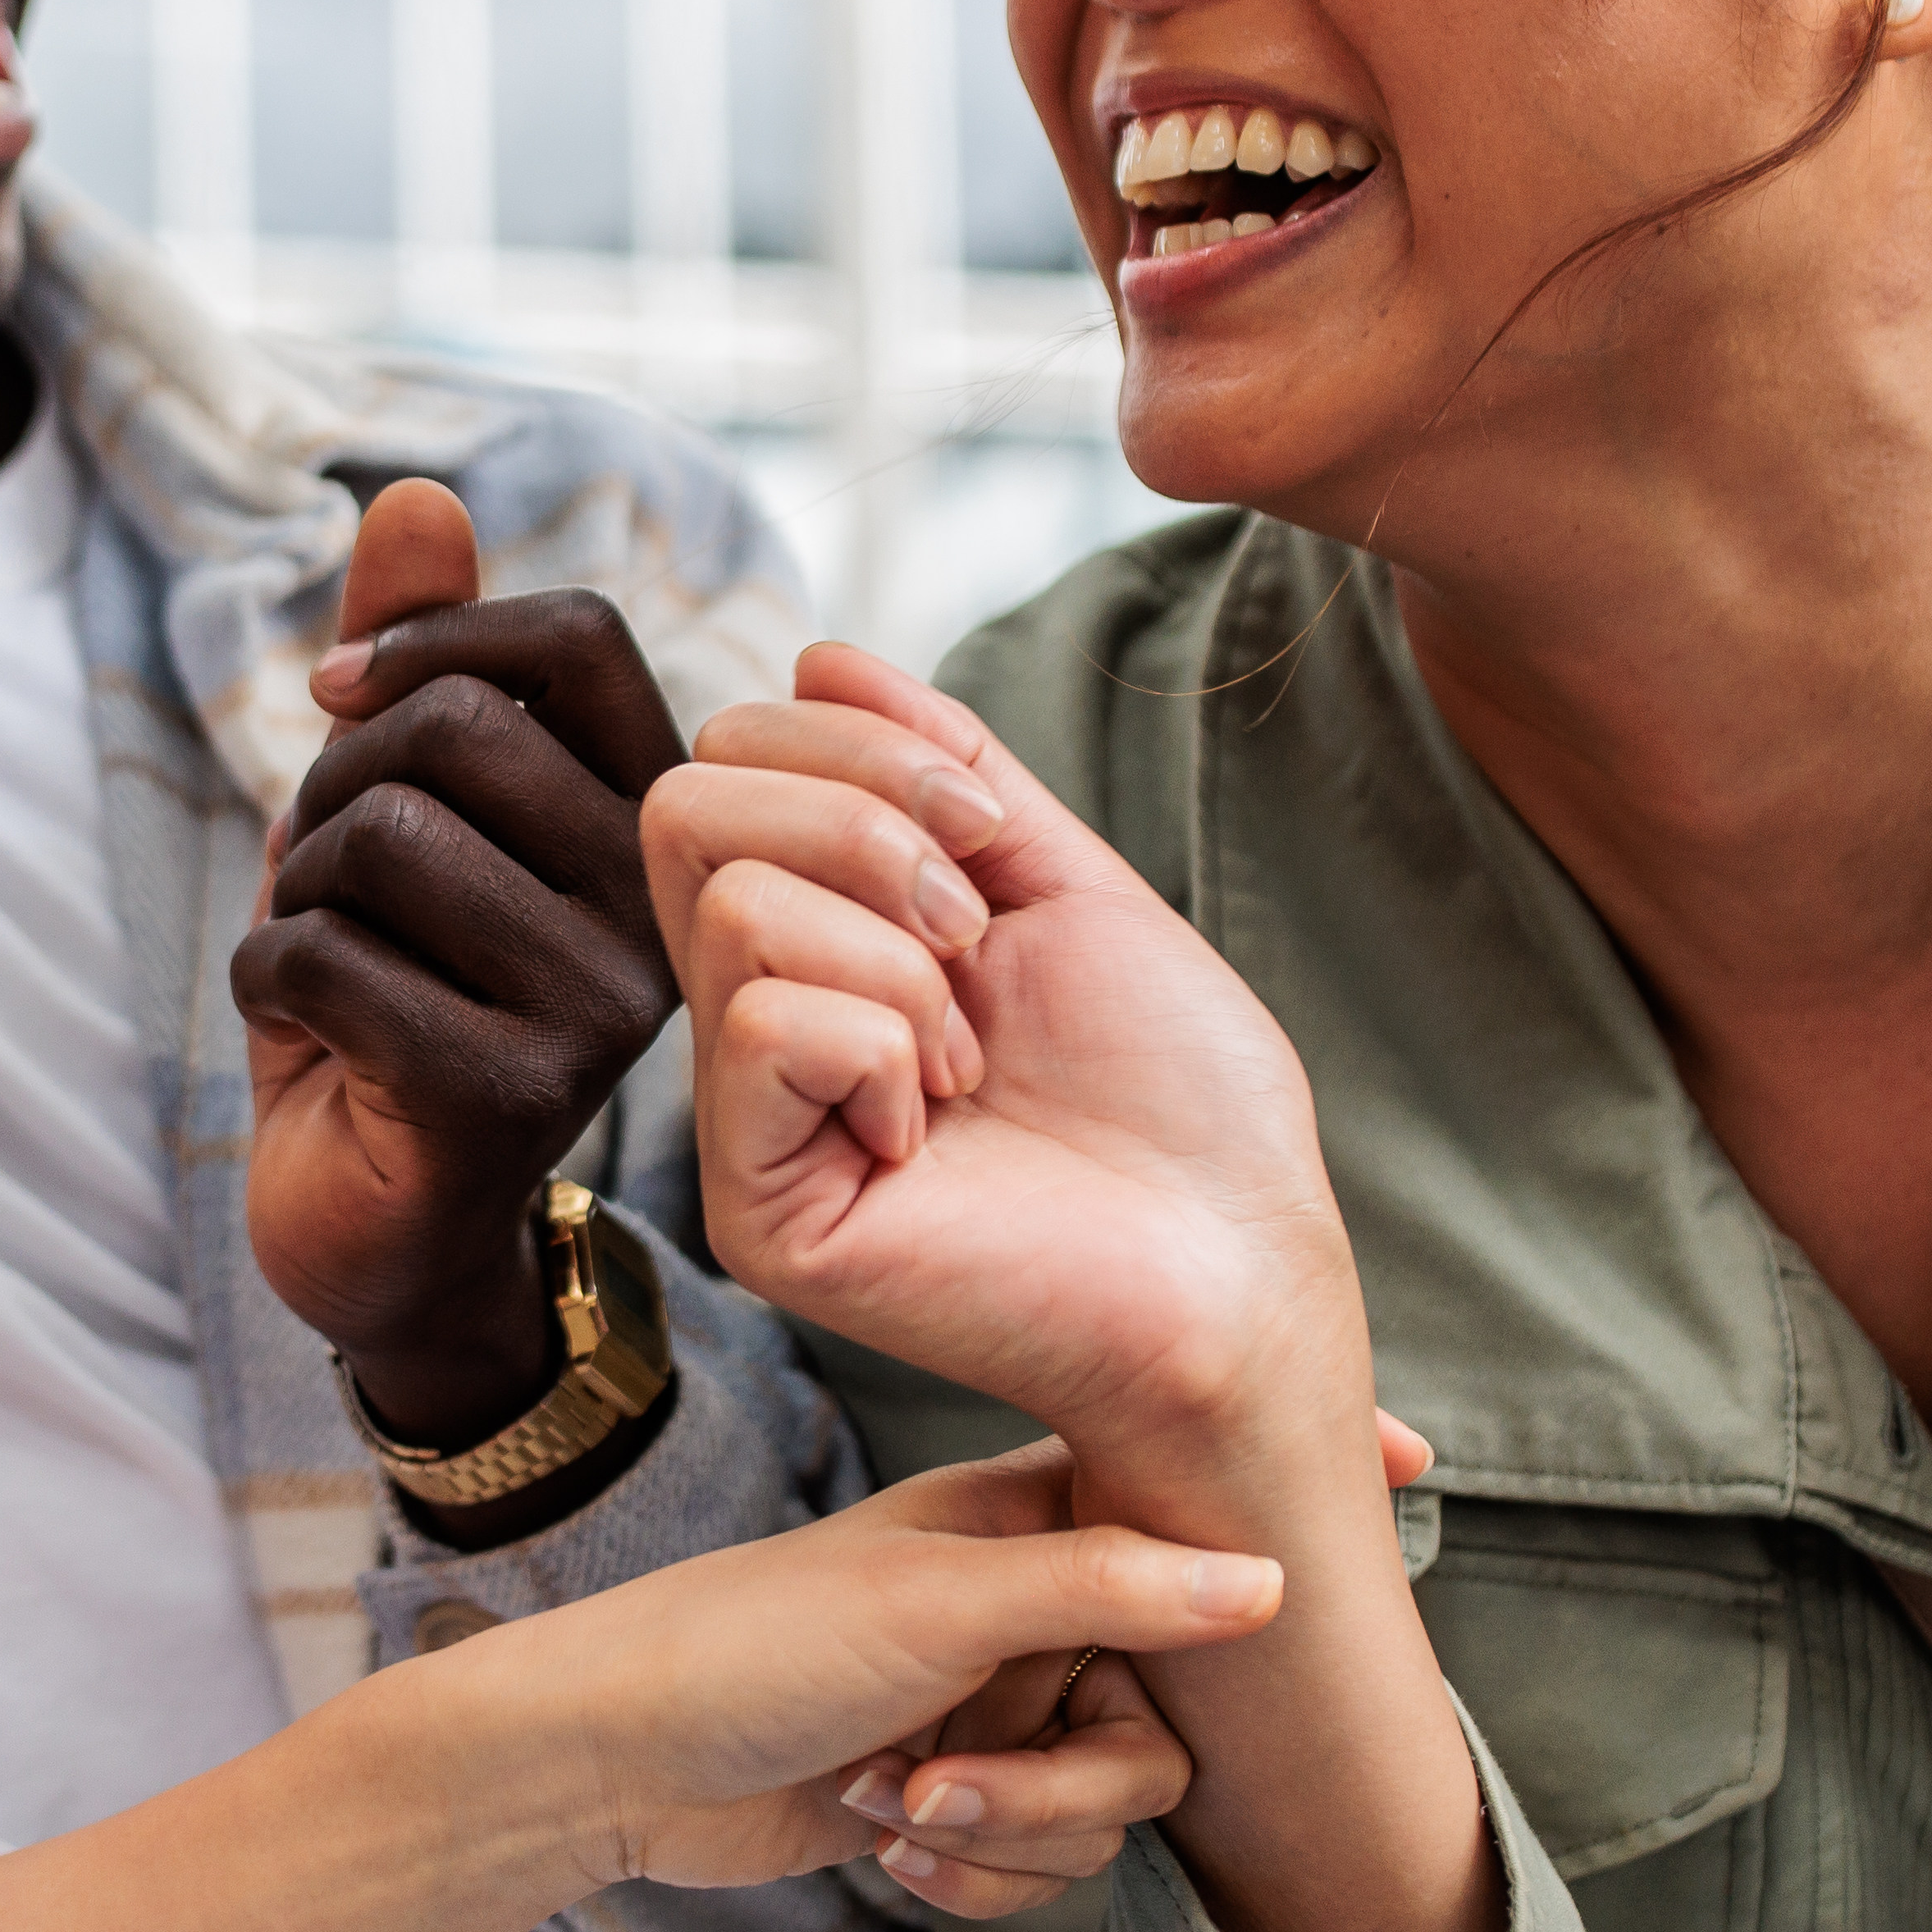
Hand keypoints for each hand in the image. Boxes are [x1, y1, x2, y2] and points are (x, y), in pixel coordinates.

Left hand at [234, 479, 697, 1445]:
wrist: (377, 1224)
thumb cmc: (387, 1000)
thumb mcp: (391, 813)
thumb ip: (415, 659)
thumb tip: (415, 491)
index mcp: (652, 822)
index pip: (579, 635)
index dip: (436, 630)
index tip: (340, 692)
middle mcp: (658, 907)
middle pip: (453, 726)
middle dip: (332, 782)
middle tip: (325, 872)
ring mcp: (601, 1009)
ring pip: (380, 838)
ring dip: (294, 893)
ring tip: (325, 959)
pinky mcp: (512, 1095)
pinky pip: (322, 958)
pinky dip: (266, 979)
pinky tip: (307, 1039)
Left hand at [448, 1437, 1285, 1894]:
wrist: (614, 1760)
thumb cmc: (749, 1645)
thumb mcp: (939, 1604)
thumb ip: (1110, 1589)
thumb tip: (1268, 1578)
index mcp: (1036, 1517)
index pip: (1199, 1505)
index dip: (1294, 1505)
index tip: (1412, 1470)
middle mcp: (1035, 1606)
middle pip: (1171, 1723)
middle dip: (1069, 1782)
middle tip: (952, 1778)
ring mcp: (1004, 1702)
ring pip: (1114, 1810)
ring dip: (1006, 1832)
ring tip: (895, 1802)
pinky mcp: (965, 1790)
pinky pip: (1046, 1862)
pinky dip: (973, 1872)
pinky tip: (887, 1841)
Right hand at [649, 643, 1370, 1485]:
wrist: (1243, 1274)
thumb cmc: (1180, 1107)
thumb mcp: (1064, 883)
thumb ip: (944, 768)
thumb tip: (820, 657)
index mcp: (819, 945)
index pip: (729, 761)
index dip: (858, 749)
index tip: (992, 842)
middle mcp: (757, 1025)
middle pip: (688, 805)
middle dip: (866, 826)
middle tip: (976, 940)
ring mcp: (748, 1120)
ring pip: (731, 904)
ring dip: (900, 958)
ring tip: (974, 1058)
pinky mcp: (759, 1212)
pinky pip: (766, 1022)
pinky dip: (884, 1042)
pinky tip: (941, 1127)